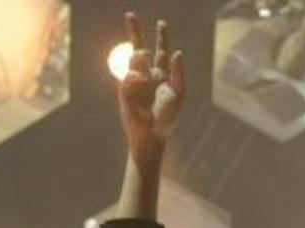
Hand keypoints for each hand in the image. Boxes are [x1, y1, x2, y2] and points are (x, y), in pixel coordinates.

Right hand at [117, 13, 186, 154]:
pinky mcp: (124, 92)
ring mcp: (134, 83)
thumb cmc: (167, 118)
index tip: (162, 23)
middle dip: (134, 32)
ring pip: (134, 61)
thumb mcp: (180, 94)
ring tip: (146, 66)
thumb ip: (179, 74)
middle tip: (130, 15)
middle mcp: (146, 76)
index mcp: (160, 75)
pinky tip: (142, 80)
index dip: (161, 38)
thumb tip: (177, 52)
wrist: (153, 135)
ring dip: (141, 60)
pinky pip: (128, 78)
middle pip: (139, 49)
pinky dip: (136, 77)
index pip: (160, 52)